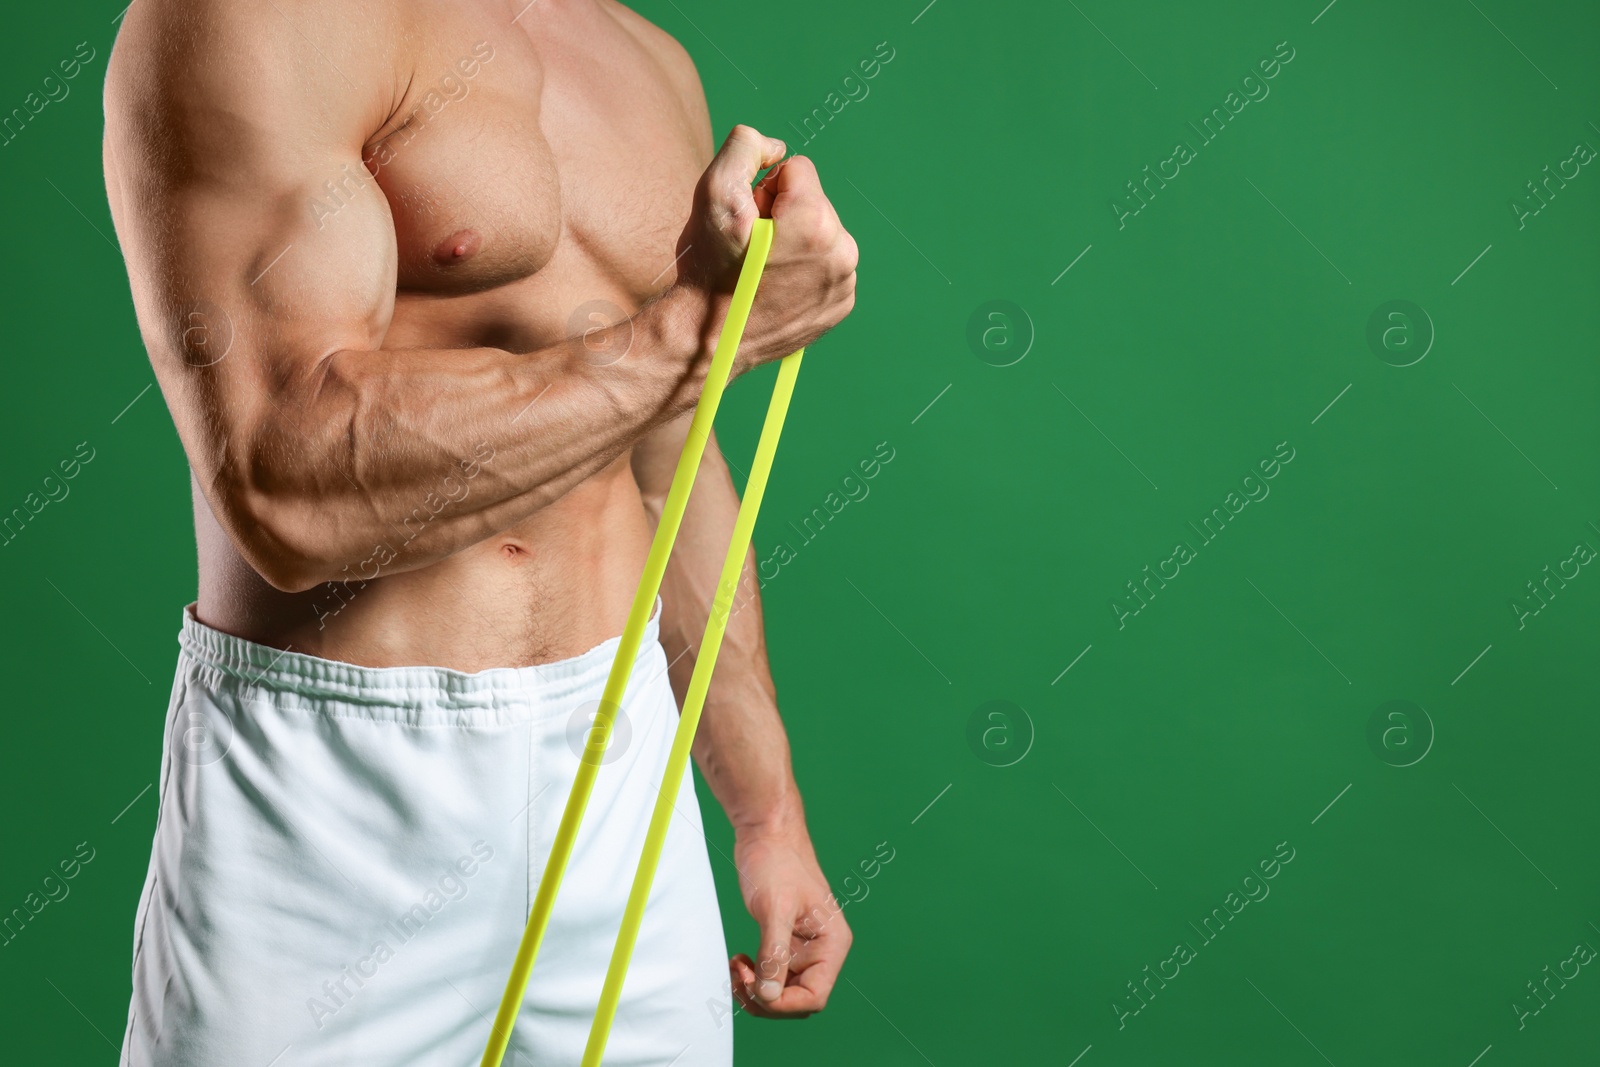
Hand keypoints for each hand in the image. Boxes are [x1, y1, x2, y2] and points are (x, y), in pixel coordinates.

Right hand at [674, 124, 858, 373]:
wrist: (709, 340)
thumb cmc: (708, 268)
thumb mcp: (714, 193)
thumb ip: (746, 145)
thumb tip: (778, 148)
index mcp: (817, 221)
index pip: (797, 169)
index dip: (764, 189)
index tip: (749, 222)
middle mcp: (842, 253)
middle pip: (813, 202)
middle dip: (783, 215)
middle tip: (753, 248)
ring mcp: (845, 284)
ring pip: (821, 234)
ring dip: (794, 243)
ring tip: (763, 270)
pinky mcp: (841, 305)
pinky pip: (826, 266)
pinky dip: (804, 271)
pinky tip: (777, 288)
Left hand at [728, 824, 852, 1017]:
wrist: (766, 831)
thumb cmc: (777, 862)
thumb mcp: (774, 910)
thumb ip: (774, 956)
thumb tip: (769, 997)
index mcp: (832, 944)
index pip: (814, 997)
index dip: (782, 1003)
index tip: (754, 987)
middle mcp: (823, 950)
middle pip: (798, 1000)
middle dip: (766, 998)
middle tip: (738, 976)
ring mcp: (804, 947)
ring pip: (783, 991)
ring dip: (756, 990)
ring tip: (735, 968)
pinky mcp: (785, 941)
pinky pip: (772, 974)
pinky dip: (753, 976)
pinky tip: (739, 961)